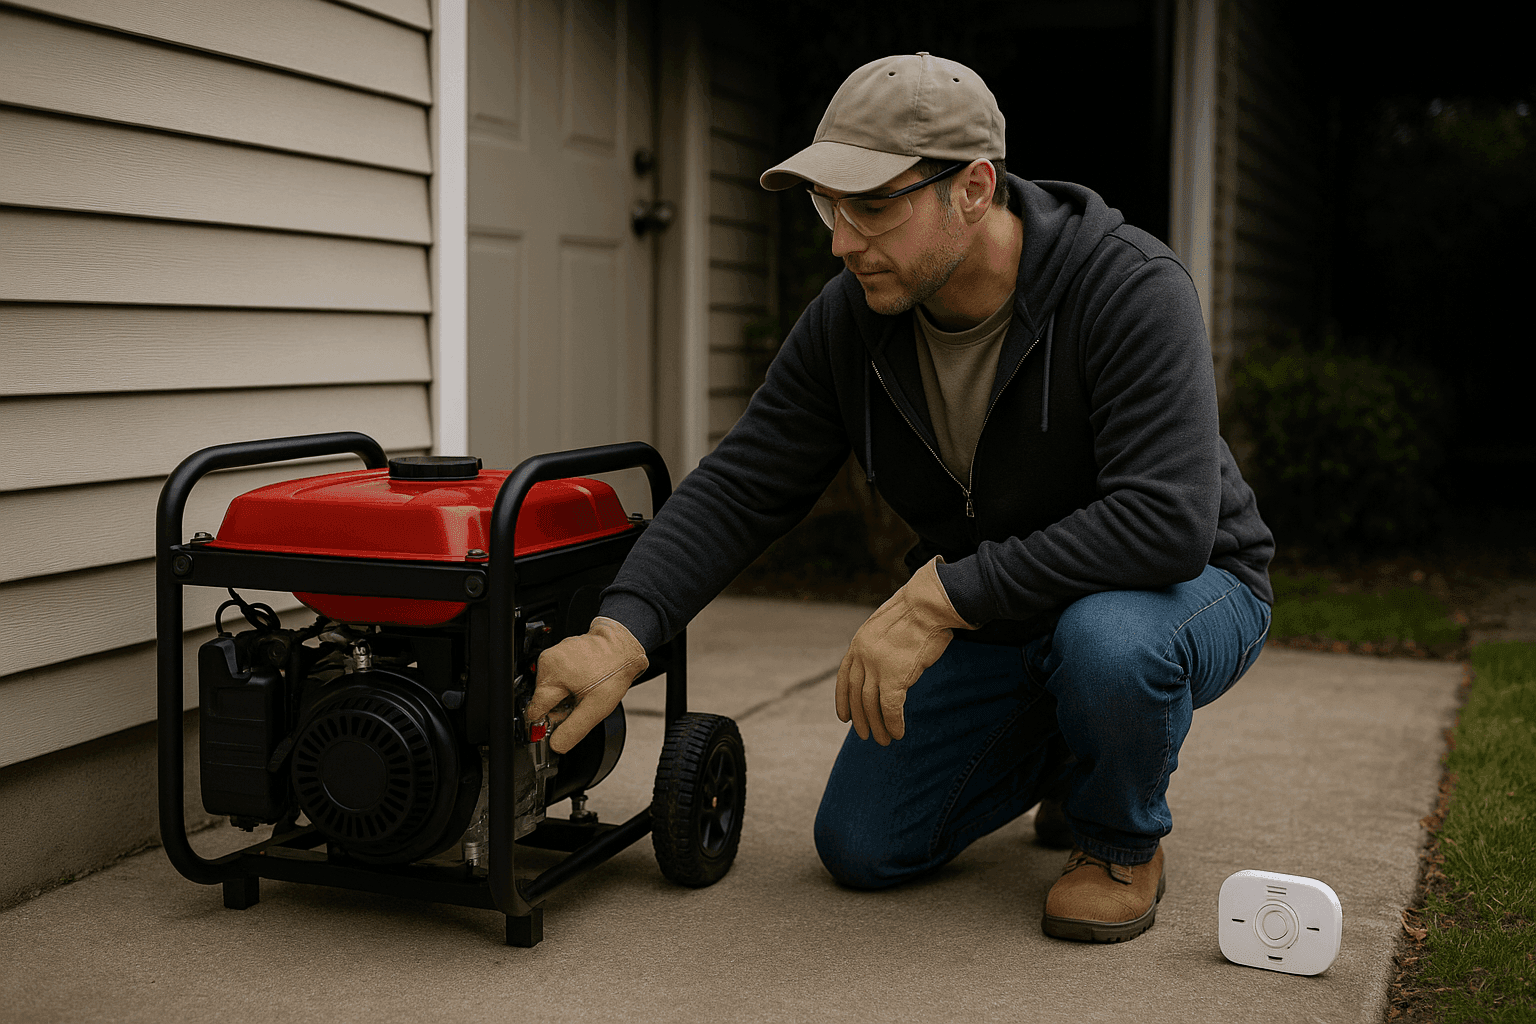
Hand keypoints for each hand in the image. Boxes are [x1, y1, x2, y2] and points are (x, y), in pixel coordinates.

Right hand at [525, 616, 646, 753]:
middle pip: (543, 698)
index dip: (548, 721)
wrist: (624, 647)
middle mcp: (547, 661)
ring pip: (551, 687)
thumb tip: (556, 745)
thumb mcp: (595, 708)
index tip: (560, 723)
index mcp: (551, 674)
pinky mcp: (560, 651)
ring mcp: (553, 654)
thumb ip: (573, 730)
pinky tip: (583, 681)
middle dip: (559, 707)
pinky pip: (557, 675)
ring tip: (584, 690)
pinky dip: (568, 683)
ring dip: (564, 695)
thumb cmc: (613, 671)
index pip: (535, 709)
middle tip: (580, 703)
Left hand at [836, 557, 974, 744]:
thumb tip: (886, 662)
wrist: (929, 604)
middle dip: (860, 718)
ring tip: (883, 741)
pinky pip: (891, 708)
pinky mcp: (895, 677)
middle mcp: (863, 655)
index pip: (844, 677)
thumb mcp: (888, 626)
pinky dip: (893, 723)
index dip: (843, 699)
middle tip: (865, 735)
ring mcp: (877, 666)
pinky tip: (898, 734)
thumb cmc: (918, 612)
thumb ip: (881, 645)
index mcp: (859, 643)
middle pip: (857, 695)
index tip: (844, 718)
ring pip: (871, 705)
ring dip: (877, 726)